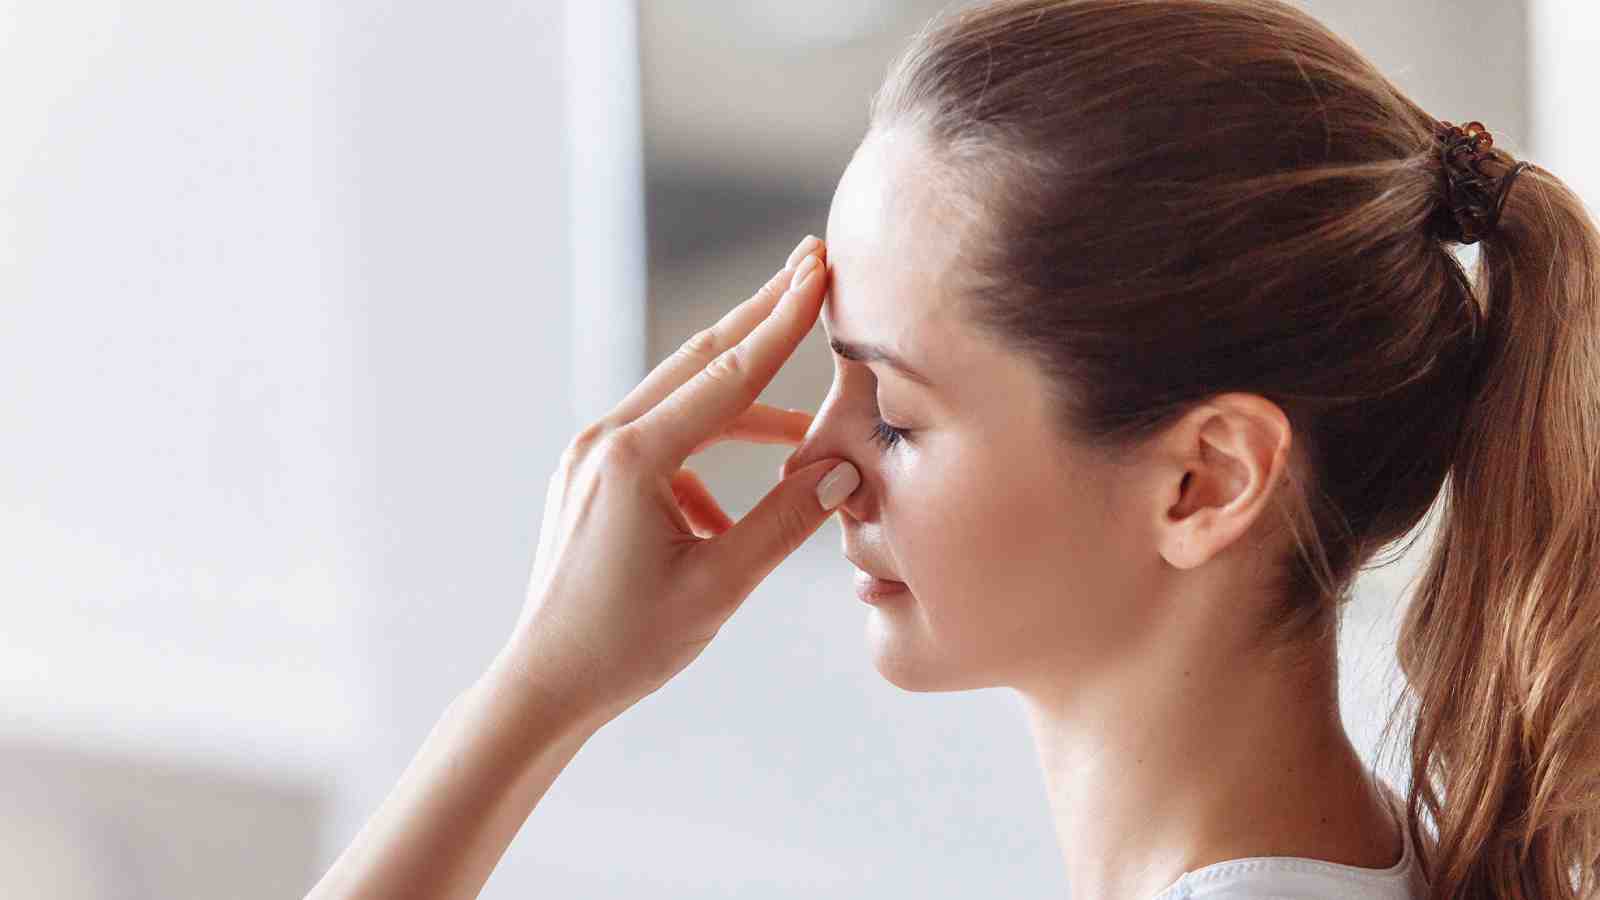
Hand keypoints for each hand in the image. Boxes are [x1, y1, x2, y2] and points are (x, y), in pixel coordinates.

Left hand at [497, 235, 858, 726]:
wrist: (545, 684)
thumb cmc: (626, 645)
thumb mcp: (720, 586)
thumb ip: (785, 522)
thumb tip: (840, 470)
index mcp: (634, 458)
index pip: (728, 375)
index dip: (782, 322)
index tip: (818, 270)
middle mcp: (604, 440)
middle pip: (699, 361)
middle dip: (760, 318)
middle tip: (808, 265)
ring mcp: (590, 455)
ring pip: (681, 402)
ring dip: (742, 406)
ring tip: (801, 428)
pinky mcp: (589, 476)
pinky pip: (660, 443)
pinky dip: (705, 459)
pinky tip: (725, 518)